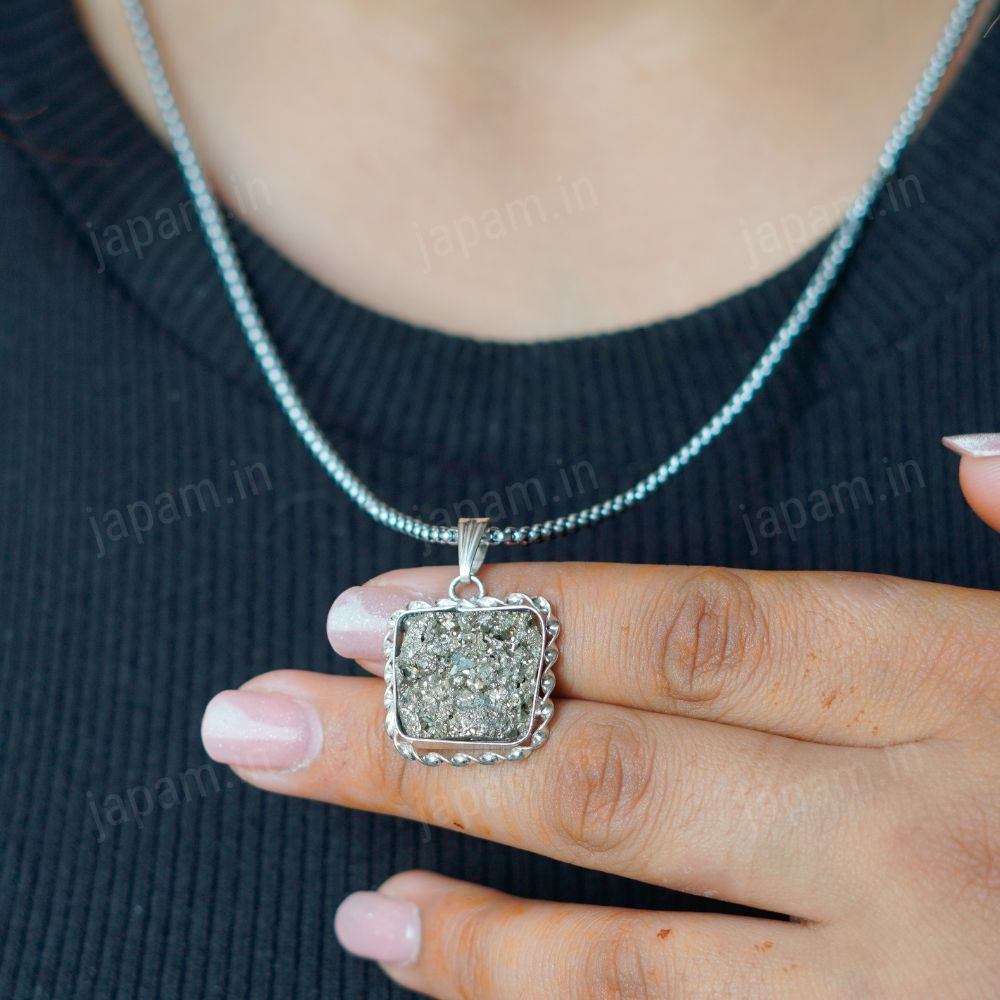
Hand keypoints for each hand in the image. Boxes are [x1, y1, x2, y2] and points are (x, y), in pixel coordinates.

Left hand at [200, 439, 999, 999]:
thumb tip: (970, 451)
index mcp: (965, 691)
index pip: (690, 635)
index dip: (523, 619)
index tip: (375, 607)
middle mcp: (914, 840)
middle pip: (609, 776)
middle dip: (418, 743)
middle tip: (257, 719)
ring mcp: (896, 990)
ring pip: (630, 952)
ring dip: (462, 909)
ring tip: (336, 872)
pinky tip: (434, 969)